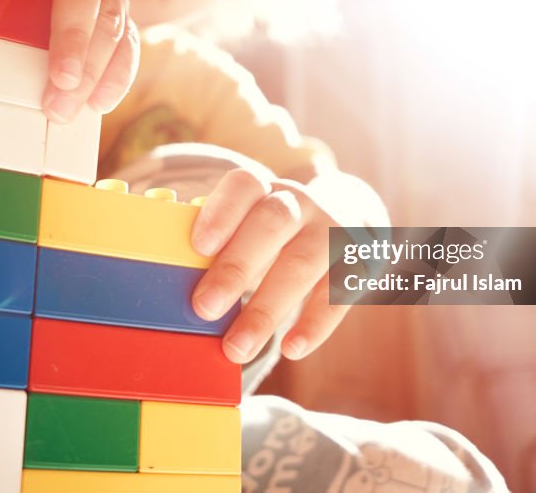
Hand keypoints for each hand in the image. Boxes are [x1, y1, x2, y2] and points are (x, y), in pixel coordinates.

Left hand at [0, 0, 137, 122]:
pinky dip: (114, 80)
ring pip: (121, 38)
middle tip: (58, 105)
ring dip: (101, 80)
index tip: (59, 75)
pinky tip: (99, 104)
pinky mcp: (114, 24)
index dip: (73, 35)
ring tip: (76, 111)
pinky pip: (125, 52)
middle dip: (85, 68)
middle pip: (105, 20)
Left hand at [190, 168, 350, 363]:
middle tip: (204, 308)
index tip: (198, 247)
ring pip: (301, 264)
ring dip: (266, 309)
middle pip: (271, 224)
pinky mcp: (357, 264)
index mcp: (266, 189)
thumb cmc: (278, 233)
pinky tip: (291, 349)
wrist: (353, 218)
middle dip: (235, 266)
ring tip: (237, 347)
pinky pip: (337, 294)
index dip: (222, 212)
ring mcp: (333, 232)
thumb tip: (179, 287)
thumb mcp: (253, 224)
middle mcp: (302, 203)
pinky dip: (314, 324)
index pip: (245, 185)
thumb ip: (221, 246)